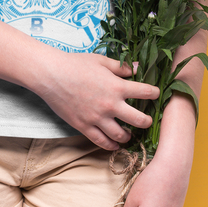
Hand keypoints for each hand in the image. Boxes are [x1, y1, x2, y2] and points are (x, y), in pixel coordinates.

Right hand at [35, 52, 158, 149]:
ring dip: (129, 135)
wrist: (51, 75)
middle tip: (148, 120)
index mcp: (116, 86)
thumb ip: (121, 67)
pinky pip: (102, 142)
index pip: (145, 92)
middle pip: (139, 120)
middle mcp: (110, 105)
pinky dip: (111, 145)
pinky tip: (115, 144)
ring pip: (121, 135)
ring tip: (130, 133)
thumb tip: (138, 67)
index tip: (156, 94)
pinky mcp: (84, 127)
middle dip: (147, 120)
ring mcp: (97, 119)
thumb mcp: (101, 61)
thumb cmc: (75, 64)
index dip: (154, 93)